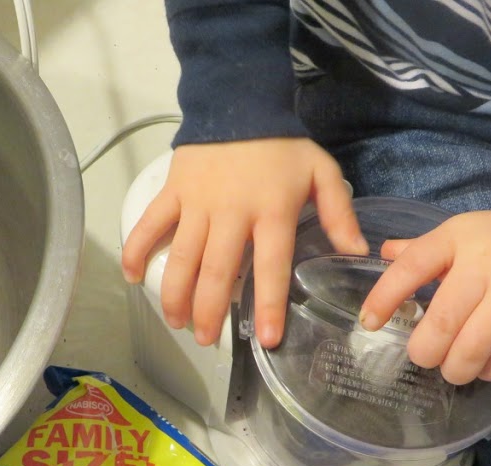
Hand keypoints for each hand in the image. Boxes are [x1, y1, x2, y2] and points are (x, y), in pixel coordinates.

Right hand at [121, 138, 367, 347]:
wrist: (239, 99)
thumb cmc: (282, 145)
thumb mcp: (322, 172)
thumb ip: (338, 213)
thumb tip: (356, 252)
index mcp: (271, 211)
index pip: (271, 267)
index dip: (270, 305)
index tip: (267, 339)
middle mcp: (231, 213)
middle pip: (217, 272)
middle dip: (210, 312)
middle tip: (207, 341)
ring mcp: (197, 204)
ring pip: (182, 257)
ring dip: (176, 295)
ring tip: (177, 323)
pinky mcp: (172, 192)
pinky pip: (150, 224)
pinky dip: (138, 250)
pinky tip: (133, 278)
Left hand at [359, 210, 490, 384]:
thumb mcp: (462, 233)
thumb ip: (422, 249)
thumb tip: (384, 252)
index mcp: (457, 239)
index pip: (411, 267)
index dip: (385, 298)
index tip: (369, 323)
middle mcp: (484, 266)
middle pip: (441, 323)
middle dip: (424, 352)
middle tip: (425, 355)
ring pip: (471, 351)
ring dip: (454, 369)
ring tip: (452, 366)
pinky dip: (485, 369)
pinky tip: (484, 361)